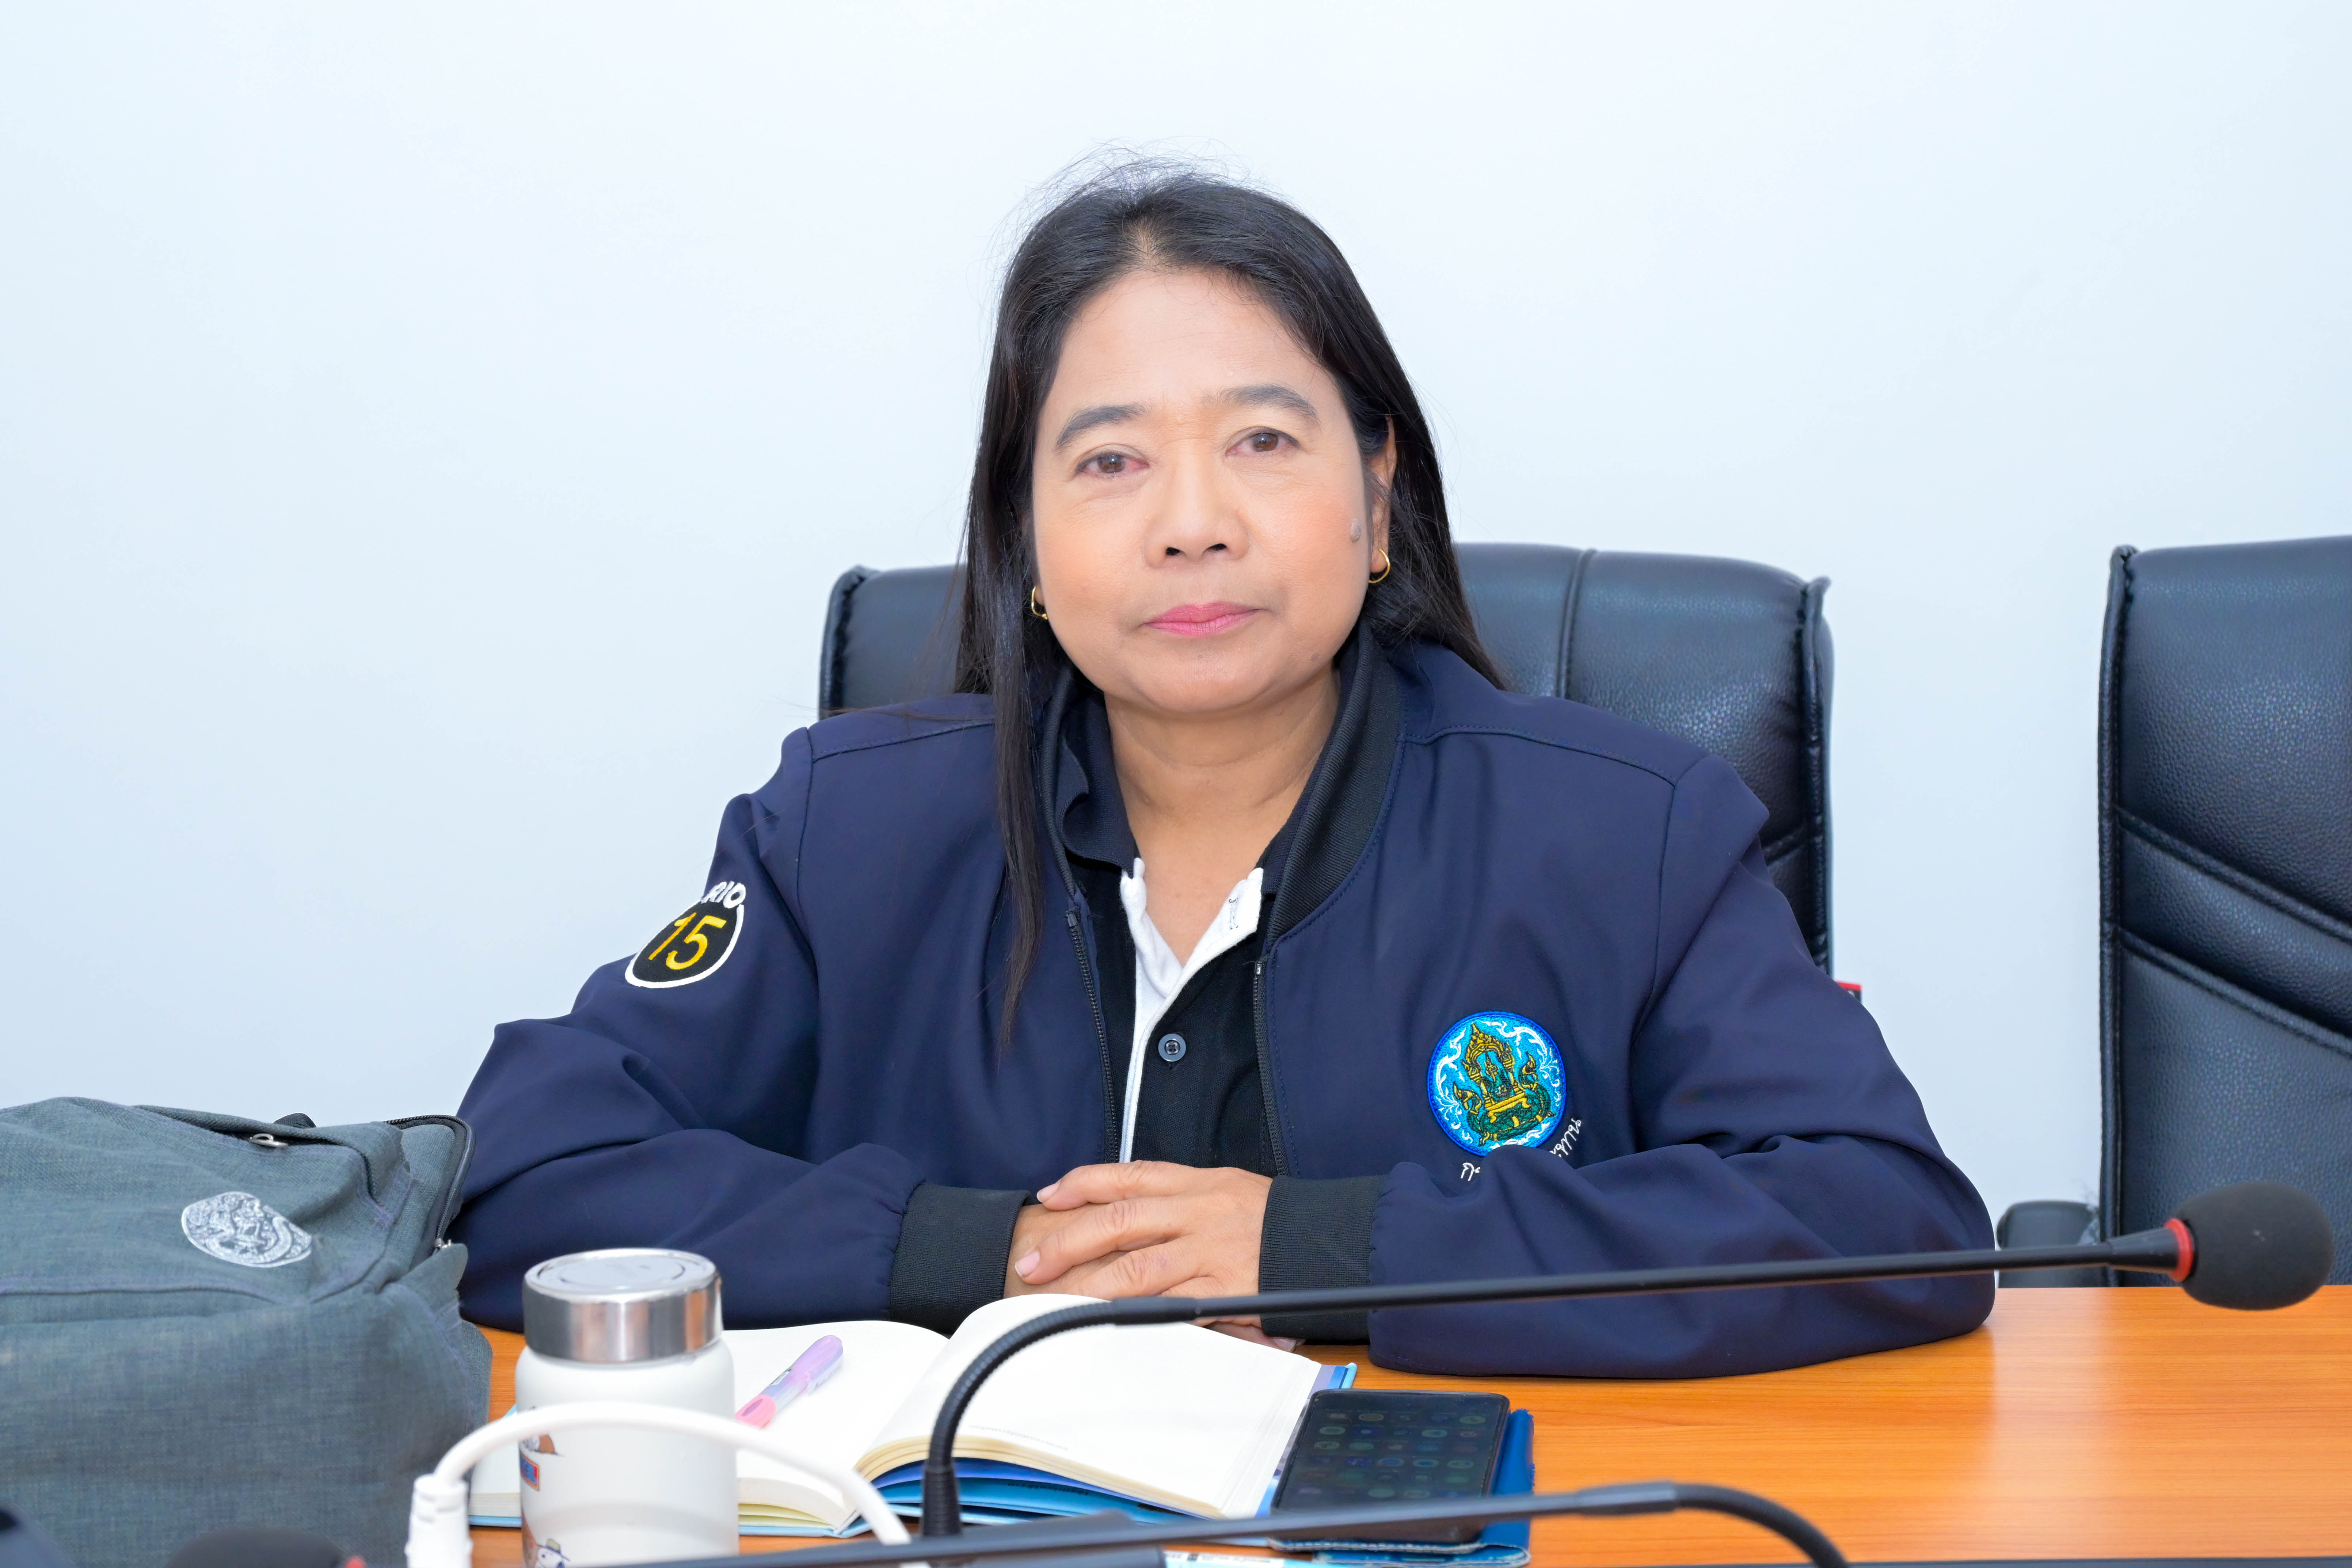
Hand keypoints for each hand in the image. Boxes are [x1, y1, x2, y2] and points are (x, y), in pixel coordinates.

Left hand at [1007, 1161, 1270, 1303]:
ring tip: (1053, 1296)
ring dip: (1089, 1283)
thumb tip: (1135, 1211)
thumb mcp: (1231, 1190)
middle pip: (1120, 1219)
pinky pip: (1171, 1304)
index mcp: (1199, 1183)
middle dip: (1069, 1240)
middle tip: (1032, 1261)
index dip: (1084, 1183)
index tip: (1050, 1196)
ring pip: (1136, 1265)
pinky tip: (1108, 1320)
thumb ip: (1185, 1200)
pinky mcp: (1224, 1290)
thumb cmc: (1280, 1220)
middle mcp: (1198, 1212)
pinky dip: (1136, 1313)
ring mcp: (1210, 1251)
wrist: (1334, 1240)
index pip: (1129, 1175)